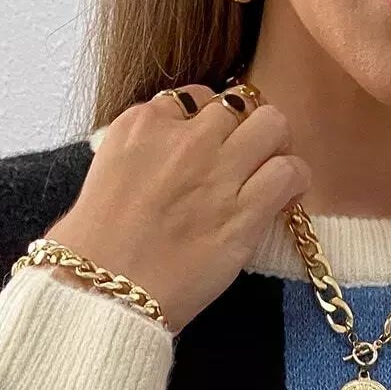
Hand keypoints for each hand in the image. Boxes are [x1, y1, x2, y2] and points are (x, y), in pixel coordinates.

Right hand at [42, 84, 311, 334]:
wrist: (104, 291)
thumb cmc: (95, 247)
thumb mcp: (107, 174)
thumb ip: (142, 154)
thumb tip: (167, 158)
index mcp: (143, 124)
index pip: (194, 98)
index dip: (208, 125)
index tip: (208, 151)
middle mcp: (183, 139)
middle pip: (238, 104)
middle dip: (245, 128)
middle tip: (246, 159)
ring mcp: (216, 173)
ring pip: (272, 125)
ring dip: (275, 147)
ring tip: (268, 174)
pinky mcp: (242, 215)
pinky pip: (288, 172)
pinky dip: (294, 180)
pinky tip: (286, 197)